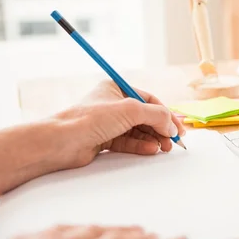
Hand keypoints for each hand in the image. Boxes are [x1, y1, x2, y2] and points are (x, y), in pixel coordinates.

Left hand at [55, 80, 185, 168]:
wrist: (61, 142)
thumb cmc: (89, 119)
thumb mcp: (129, 110)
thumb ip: (155, 115)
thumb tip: (171, 126)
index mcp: (116, 89)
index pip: (149, 100)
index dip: (166, 114)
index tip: (177, 128)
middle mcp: (112, 104)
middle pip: (145, 116)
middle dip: (160, 129)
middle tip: (173, 141)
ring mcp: (108, 123)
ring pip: (138, 131)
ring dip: (153, 139)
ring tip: (162, 148)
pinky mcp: (104, 140)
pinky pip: (129, 142)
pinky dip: (141, 146)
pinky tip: (150, 150)